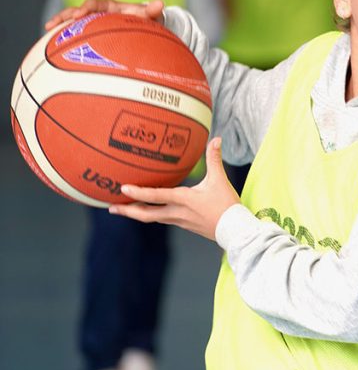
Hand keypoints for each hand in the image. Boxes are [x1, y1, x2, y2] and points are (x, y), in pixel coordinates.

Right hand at [44, 0, 164, 30]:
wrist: (144, 26)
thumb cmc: (145, 20)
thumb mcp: (149, 16)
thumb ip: (152, 11)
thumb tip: (161, 3)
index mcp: (110, 6)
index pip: (95, 3)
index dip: (86, 7)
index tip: (80, 14)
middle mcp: (99, 12)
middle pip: (78, 10)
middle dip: (66, 15)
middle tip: (54, 24)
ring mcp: (93, 22)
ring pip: (73, 21)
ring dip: (60, 24)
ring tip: (47, 30)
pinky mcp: (91, 32)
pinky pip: (77, 33)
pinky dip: (66, 37)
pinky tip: (54, 47)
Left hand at [109, 138, 239, 240]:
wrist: (235, 230)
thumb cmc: (227, 205)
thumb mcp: (220, 180)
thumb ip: (214, 159)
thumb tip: (216, 139)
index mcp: (184, 200)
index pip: (156, 196)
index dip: (138, 193)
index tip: (122, 189)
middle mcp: (177, 212)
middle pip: (146, 214)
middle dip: (127, 211)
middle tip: (110, 207)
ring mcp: (179, 221)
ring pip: (152, 218)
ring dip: (136, 213)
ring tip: (122, 209)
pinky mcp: (184, 224)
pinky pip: (162, 219)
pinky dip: (151, 214)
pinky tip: (148, 210)